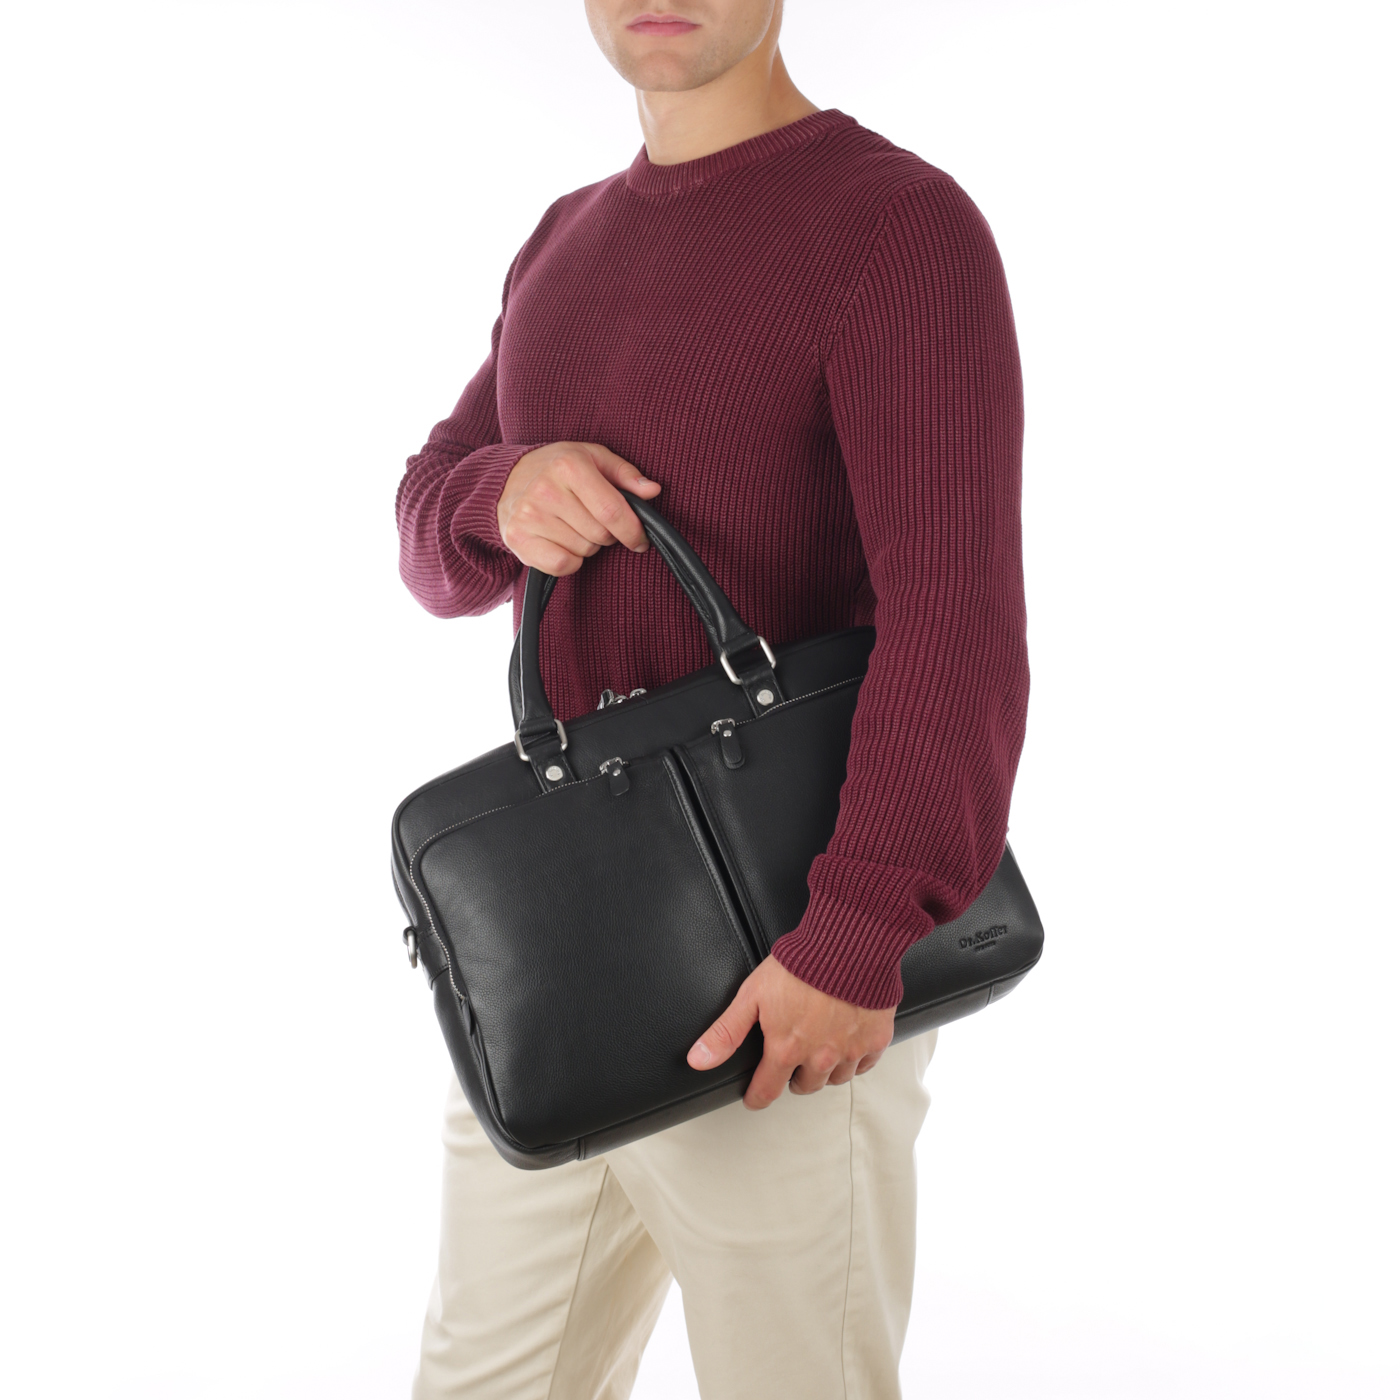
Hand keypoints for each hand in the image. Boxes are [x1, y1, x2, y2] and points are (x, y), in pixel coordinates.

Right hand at [497, 441, 661, 574]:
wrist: (506, 478)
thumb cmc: (557, 468)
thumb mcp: (594, 458)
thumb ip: (626, 475)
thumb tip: (653, 491)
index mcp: (569, 465)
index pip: (613, 511)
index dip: (633, 531)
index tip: (639, 539)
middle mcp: (546, 489)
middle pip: (600, 535)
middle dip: (606, 534)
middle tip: (592, 521)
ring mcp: (529, 515)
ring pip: (583, 551)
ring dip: (586, 545)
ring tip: (572, 526)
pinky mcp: (518, 539)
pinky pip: (562, 565)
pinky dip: (569, 560)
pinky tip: (560, 541)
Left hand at [687, 955, 894, 1109]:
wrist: (848, 946)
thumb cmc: (802, 964)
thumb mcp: (752, 995)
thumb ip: (727, 1032)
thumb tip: (698, 1060)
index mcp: (786, 1049)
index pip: (767, 1089)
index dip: (757, 1097)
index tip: (754, 1098)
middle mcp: (819, 1057)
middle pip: (803, 1087)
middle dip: (792, 1079)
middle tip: (788, 1065)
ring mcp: (849, 1051)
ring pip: (834, 1078)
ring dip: (824, 1071)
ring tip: (817, 1053)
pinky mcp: (875, 1040)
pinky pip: (864, 1064)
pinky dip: (855, 1059)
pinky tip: (847, 1044)